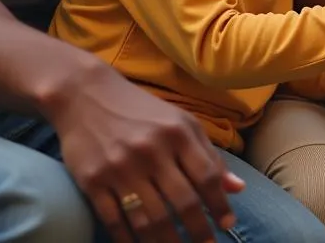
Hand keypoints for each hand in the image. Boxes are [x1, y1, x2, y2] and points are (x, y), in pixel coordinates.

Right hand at [45, 62, 243, 242]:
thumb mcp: (181, 123)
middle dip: (198, 232)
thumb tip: (238, 189)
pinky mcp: (92, 181)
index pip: (207, 176)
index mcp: (178, 133)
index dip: (219, 205)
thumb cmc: (142, 111)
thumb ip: (209, 155)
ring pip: (150, 219)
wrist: (86, 95)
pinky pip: (115, 222)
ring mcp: (120, 168)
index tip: (227, 225)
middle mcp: (151, 150)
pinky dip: (129, 241)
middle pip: (182, 202)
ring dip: (166, 242)